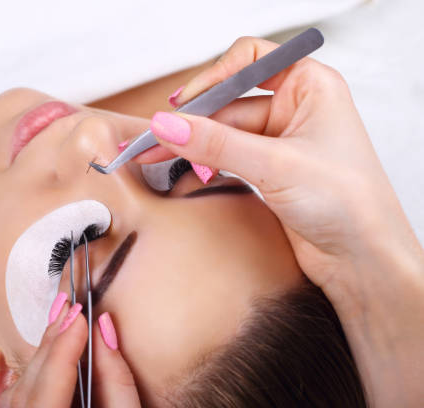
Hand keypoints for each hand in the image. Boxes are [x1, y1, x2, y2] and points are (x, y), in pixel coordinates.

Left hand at [0, 302, 140, 407]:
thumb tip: (105, 329)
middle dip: (53, 342)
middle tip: (72, 306)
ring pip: (20, 386)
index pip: (49, 390)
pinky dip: (37, 367)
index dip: (63, 351)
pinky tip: (52, 347)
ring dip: (44, 351)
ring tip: (64, 319)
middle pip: (32, 383)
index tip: (80, 317)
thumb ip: (118, 380)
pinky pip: (18, 393)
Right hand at [136, 36, 423, 406]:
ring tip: (157, 155)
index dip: (213, 76)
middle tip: (156, 137)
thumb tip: (168, 125)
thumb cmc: (349, 204)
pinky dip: (206, 161)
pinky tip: (187, 169)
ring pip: (225, 131)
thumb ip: (217, 143)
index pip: (250, 60)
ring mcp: (281, 140)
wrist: (362, 260)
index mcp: (311, 86)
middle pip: (229, 100)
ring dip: (193, 144)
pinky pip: (228, 155)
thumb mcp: (275, 165)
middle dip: (193, 120)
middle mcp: (296, 108)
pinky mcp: (270, 169)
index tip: (184, 102)